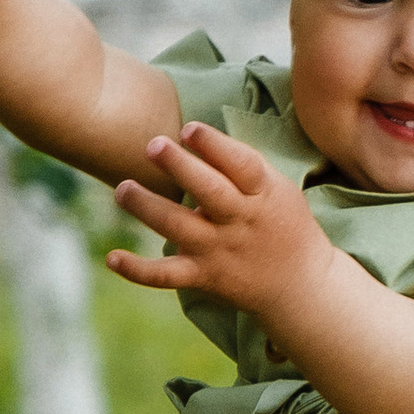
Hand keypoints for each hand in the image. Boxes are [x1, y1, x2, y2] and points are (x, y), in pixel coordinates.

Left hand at [107, 124, 337, 319]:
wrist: (301, 285)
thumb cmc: (283, 224)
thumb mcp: (277, 189)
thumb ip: (241, 165)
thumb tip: (194, 133)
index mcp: (262, 194)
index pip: (241, 165)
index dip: (214, 145)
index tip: (189, 128)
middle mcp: (240, 221)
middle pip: (210, 192)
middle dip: (181, 167)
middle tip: (153, 145)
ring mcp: (219, 250)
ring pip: (179, 228)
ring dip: (148, 208)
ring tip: (123, 189)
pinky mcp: (204, 277)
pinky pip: (166, 276)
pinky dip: (138, 271)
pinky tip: (112, 258)